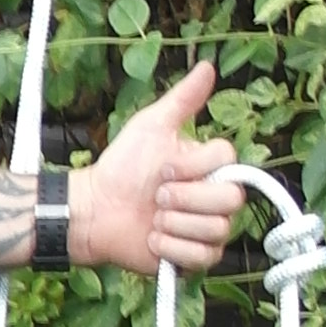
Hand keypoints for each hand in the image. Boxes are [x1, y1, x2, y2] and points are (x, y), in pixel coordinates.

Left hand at [73, 61, 242, 278]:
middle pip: (230, 200)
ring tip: (152, 217)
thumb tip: (208, 66)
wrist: (96, 208)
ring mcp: (208, 231)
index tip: (163, 167)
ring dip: (173, 224)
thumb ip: (182, 100)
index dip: (193, 167)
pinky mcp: (194, 259)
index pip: (228, 163)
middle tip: (156, 195)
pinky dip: (170, 248)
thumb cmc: (122, 166)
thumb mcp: (151, 126)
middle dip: (184, 198)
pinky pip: (201, 257)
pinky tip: (151, 239)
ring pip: (215, 230)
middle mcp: (217, 198)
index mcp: (212, 166)